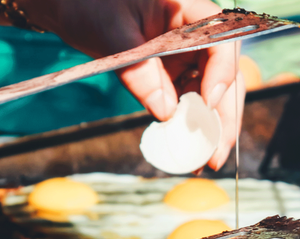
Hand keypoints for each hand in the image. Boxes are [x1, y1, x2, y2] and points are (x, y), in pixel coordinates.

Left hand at [26, 0, 244, 170]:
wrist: (73, 9)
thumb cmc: (92, 6)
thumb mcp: (112, 35)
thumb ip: (139, 70)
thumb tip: (165, 113)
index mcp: (189, 9)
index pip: (222, 39)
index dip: (221, 72)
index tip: (207, 103)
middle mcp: (198, 33)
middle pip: (226, 74)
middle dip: (225, 116)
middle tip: (216, 154)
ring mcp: (190, 54)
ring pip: (215, 93)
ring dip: (213, 128)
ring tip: (206, 161)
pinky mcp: (178, 72)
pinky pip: (192, 100)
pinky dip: (192, 125)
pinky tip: (188, 148)